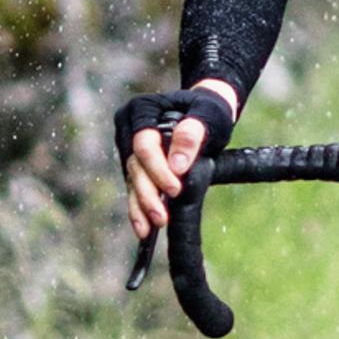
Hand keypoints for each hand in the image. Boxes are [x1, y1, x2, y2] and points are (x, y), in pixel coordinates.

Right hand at [119, 86, 235, 240]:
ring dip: (140, 206)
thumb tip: (178, 165)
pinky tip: (143, 227)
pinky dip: (139, 208)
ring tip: (149, 229)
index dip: (157, 168)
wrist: (207, 112)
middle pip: (135, 165)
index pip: (144, 143)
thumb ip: (192, 134)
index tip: (175, 188)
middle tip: (161, 217)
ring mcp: (130, 148)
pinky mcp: (136, 165)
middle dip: (148, 193)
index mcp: (142, 109)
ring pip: (132, 180)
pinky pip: (135, 188)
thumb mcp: (208, 115)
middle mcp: (129, 128)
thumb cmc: (209, 109)